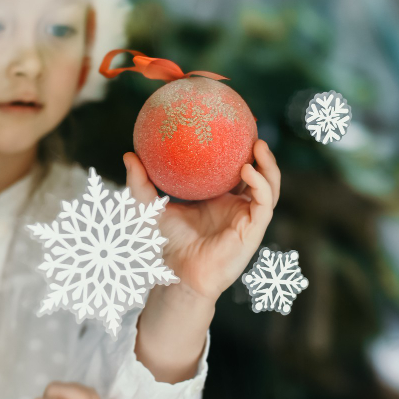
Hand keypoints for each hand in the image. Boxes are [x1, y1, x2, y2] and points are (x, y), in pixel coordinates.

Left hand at [123, 139, 280, 303]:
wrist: (176, 274)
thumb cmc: (165, 244)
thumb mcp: (150, 206)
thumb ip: (140, 182)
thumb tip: (129, 153)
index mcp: (219, 199)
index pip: (236, 170)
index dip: (239, 149)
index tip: (235, 124)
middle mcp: (237, 207)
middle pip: (259, 175)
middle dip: (261, 153)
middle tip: (251, 128)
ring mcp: (247, 218)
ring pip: (269, 187)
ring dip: (269, 166)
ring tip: (258, 145)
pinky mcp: (253, 231)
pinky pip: (263, 204)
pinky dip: (259, 185)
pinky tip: (247, 170)